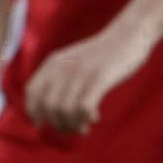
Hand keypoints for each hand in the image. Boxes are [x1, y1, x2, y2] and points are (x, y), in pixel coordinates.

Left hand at [26, 22, 154, 134]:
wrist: (130, 33)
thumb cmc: (105, 52)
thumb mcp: (74, 59)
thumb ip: (59, 76)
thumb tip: (50, 108)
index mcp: (54, 62)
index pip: (32, 92)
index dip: (34, 111)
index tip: (45, 124)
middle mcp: (63, 67)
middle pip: (48, 107)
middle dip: (58, 124)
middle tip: (73, 129)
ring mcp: (81, 72)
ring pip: (64, 111)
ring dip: (73, 125)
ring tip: (84, 127)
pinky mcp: (99, 77)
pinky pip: (83, 107)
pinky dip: (86, 118)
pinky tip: (95, 117)